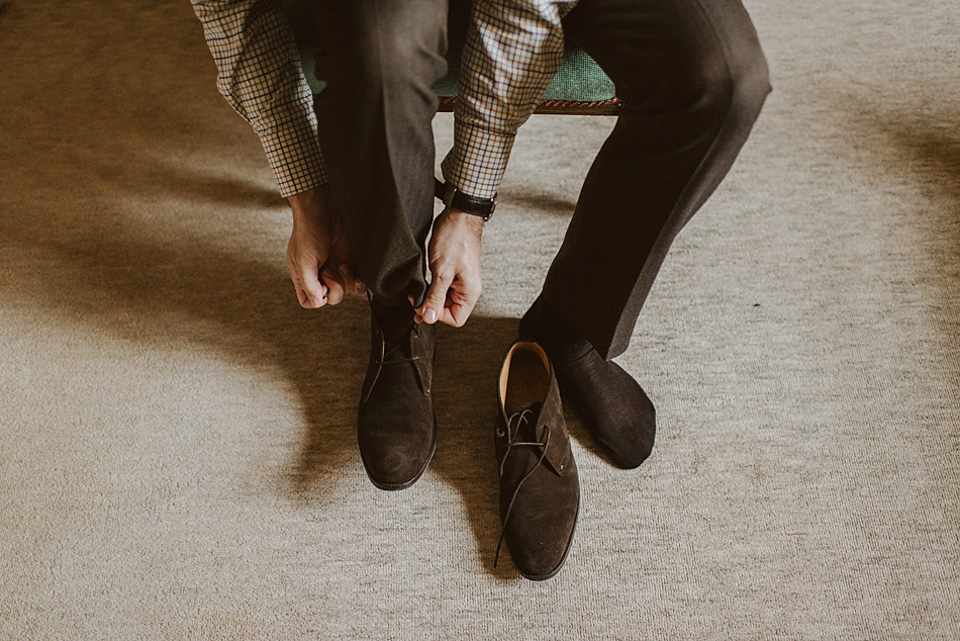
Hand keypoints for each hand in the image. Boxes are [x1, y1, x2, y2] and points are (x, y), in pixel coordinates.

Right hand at [286, 185, 365, 307]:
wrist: (324, 208)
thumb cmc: (309, 231)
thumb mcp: (303, 260)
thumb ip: (309, 284)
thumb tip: (318, 302)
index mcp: (304, 275)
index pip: (309, 301)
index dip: (317, 298)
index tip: (322, 284)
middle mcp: (320, 274)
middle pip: (331, 298)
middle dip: (334, 288)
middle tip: (331, 270)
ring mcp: (336, 267)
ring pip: (346, 290)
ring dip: (347, 282)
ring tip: (343, 265)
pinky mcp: (351, 260)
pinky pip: (358, 280)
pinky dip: (360, 282)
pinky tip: (359, 277)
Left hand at [413, 208, 482, 326]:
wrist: (459, 215)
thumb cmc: (456, 238)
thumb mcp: (442, 272)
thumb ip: (435, 297)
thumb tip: (429, 317)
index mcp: (470, 292)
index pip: (456, 319)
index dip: (437, 316)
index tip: (423, 307)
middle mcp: (468, 288)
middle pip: (449, 310)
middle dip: (431, 306)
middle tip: (415, 299)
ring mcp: (461, 280)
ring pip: (444, 298)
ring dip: (430, 296)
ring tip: (418, 289)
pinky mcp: (454, 271)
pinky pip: (443, 286)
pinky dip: (432, 287)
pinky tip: (423, 281)